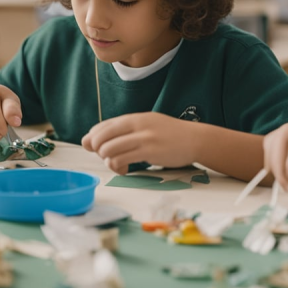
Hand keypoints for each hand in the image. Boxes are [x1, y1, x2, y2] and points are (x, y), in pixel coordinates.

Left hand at [81, 112, 198, 174]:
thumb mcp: (146, 125)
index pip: (102, 127)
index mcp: (133, 118)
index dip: (92, 139)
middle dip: (98, 151)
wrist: (195, 139)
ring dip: (108, 161)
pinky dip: (118, 167)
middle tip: (107, 157)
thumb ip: (126, 130)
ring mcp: (143, 138)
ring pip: (108, 150)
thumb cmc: (169, 134)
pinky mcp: (149, 152)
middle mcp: (136, 125)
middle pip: (101, 138)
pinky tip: (126, 169)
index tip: (94, 148)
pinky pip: (122, 160)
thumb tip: (99, 139)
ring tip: (118, 164)